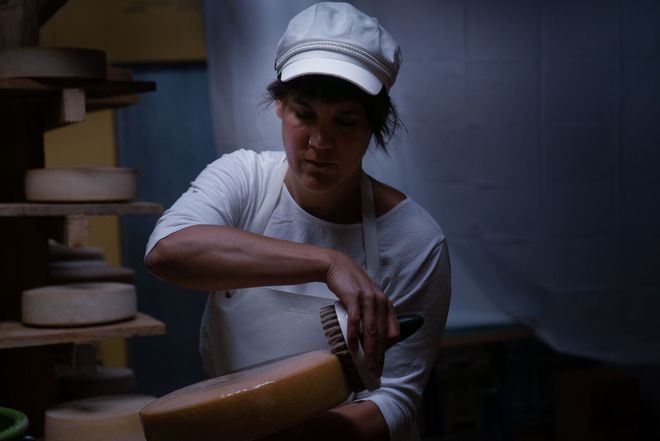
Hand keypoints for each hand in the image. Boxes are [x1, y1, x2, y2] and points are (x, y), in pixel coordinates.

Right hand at [324, 251, 398, 376]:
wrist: (337, 266)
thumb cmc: (351, 284)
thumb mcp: (368, 298)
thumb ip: (373, 314)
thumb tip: (371, 337)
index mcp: (386, 304)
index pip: (393, 332)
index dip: (388, 349)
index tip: (380, 361)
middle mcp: (380, 302)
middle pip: (383, 335)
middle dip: (379, 355)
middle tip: (374, 370)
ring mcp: (368, 299)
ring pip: (371, 330)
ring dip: (370, 350)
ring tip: (366, 364)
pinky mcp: (354, 297)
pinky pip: (356, 321)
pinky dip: (354, 335)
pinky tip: (352, 346)